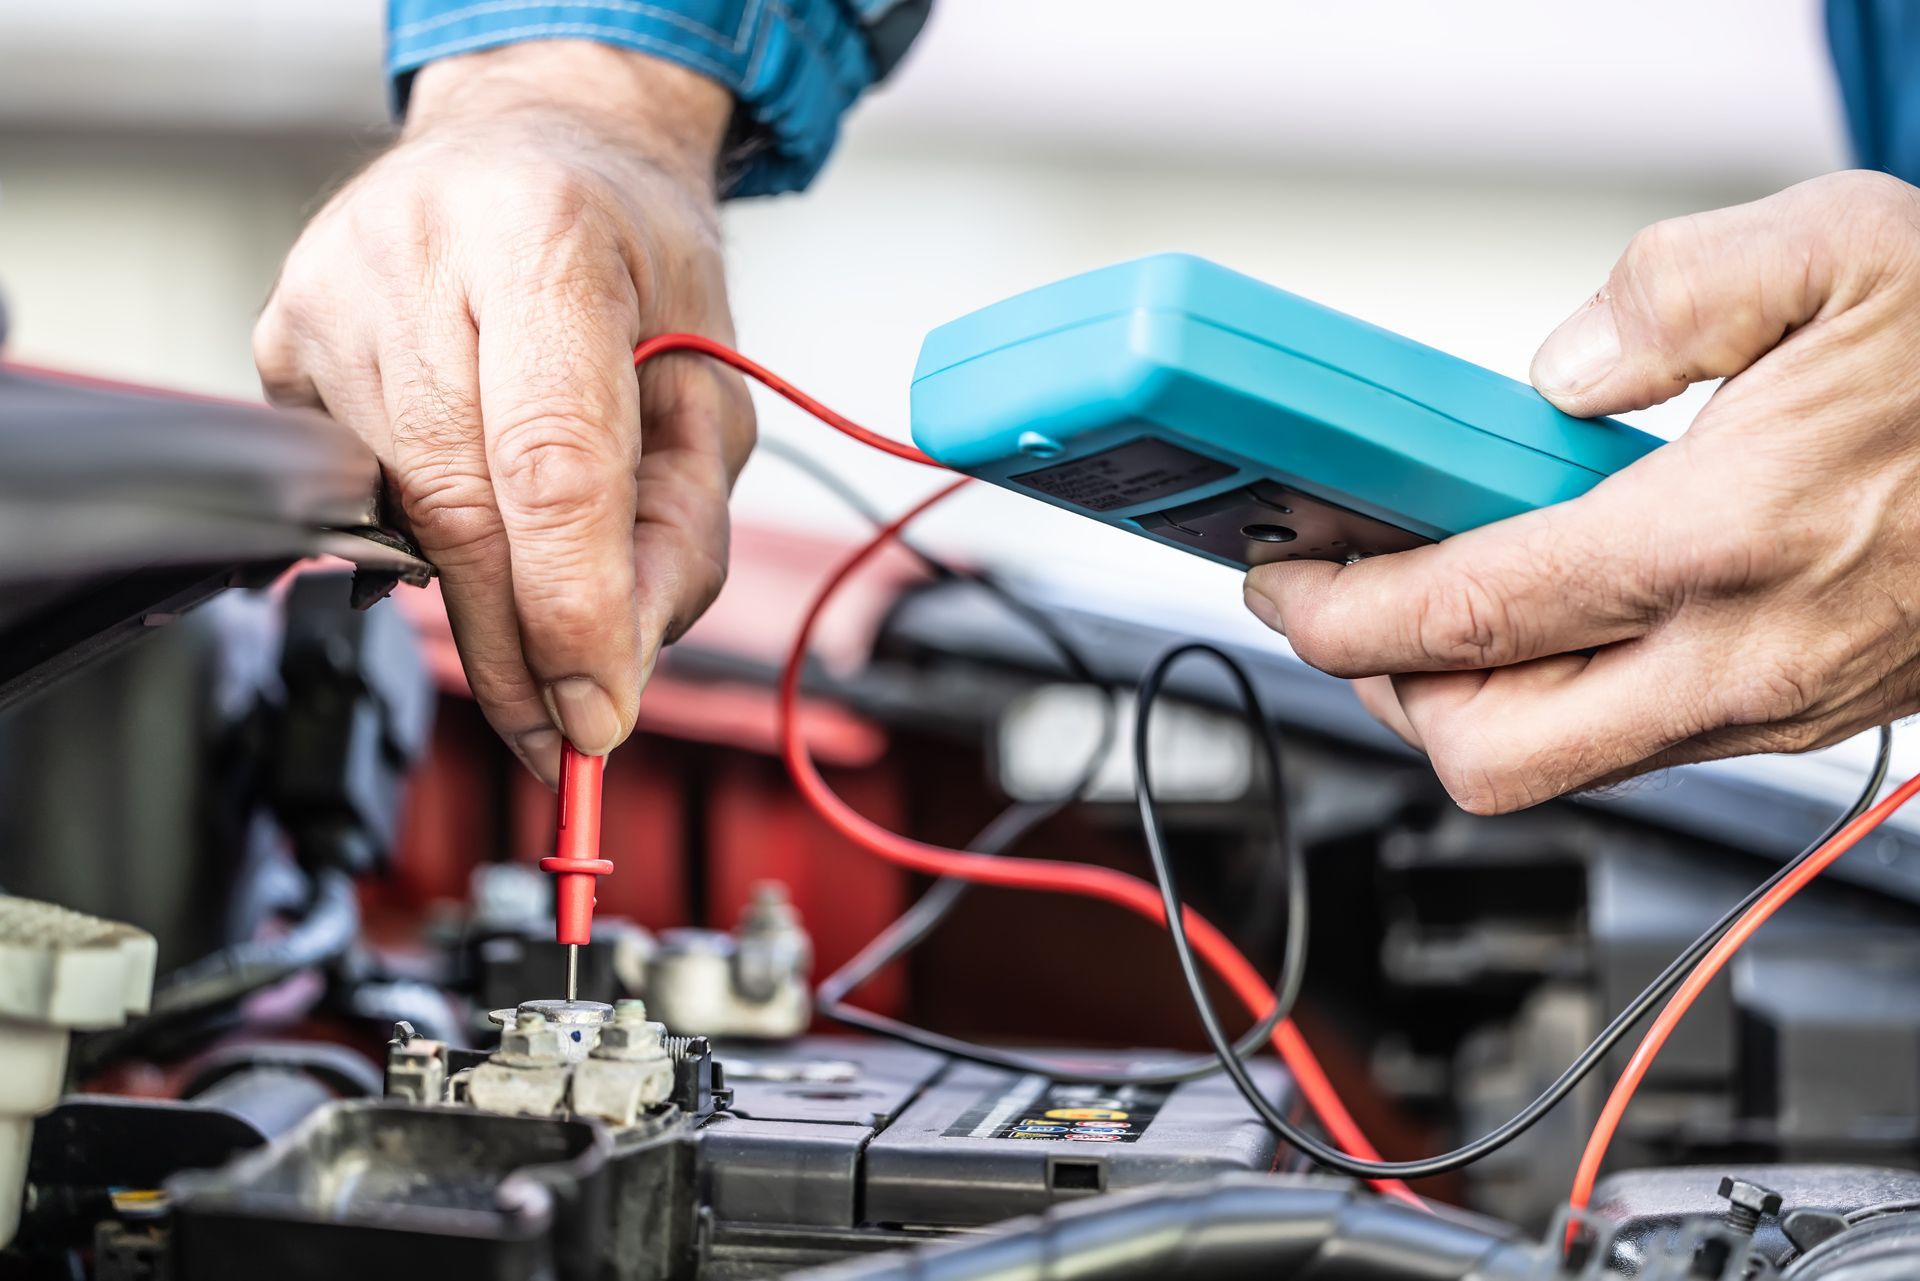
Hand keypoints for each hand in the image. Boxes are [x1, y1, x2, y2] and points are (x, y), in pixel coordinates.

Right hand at [255, 41, 752, 785]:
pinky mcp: (279, 343)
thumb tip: (615, 672)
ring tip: (548, 607)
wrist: (538, 150)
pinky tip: (483, 518)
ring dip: (482, 600)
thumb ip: (682, 530)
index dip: (572, 610)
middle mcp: (414, 257)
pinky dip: (433, 543)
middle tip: (565, 731)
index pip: (551, 463)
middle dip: (519, 647)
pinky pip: (360, 496)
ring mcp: (328, 298)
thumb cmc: (634, 260)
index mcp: (545, 240)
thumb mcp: (711, 386)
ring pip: (403, 518)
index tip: (596, 713)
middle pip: (459, 509)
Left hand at [1243, 170, 1919, 814]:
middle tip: (1345, 618)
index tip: (1287, 588)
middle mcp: (1749, 652)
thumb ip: (1671, 297)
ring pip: (1567, 768)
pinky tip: (1549, 625)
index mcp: (1733, 539)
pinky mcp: (1808, 713)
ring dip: (1471, 708)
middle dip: (1388, 697)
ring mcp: (1780, 701)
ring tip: (1430, 621)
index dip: (1350, 615)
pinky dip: (1559, 704)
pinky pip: (1640, 746)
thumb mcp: (1841, 249)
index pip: (1477, 617)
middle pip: (1495, 752)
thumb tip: (1554, 373)